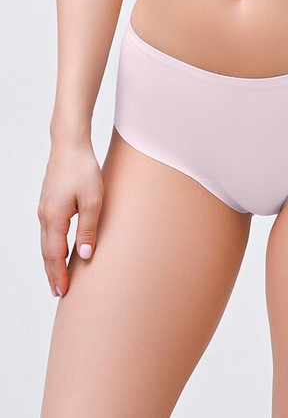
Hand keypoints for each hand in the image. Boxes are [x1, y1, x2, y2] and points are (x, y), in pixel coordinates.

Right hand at [37, 137, 103, 297]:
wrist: (69, 145)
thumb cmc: (83, 170)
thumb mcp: (93, 201)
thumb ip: (88, 230)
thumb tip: (85, 256)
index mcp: (54, 218)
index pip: (55, 255)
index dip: (59, 275)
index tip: (63, 292)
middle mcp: (45, 215)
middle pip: (47, 252)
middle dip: (52, 272)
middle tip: (58, 292)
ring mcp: (45, 208)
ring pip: (46, 241)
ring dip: (52, 260)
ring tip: (57, 276)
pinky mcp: (49, 201)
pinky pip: (48, 231)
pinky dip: (52, 245)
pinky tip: (58, 249)